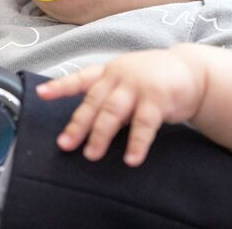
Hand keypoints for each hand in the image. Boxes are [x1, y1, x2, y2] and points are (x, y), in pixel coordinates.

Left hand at [36, 49, 202, 166]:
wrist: (191, 71)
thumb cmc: (152, 81)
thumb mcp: (126, 85)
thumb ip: (108, 102)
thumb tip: (86, 129)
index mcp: (108, 72)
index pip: (80, 78)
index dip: (60, 86)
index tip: (41, 94)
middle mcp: (120, 76)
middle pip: (94, 102)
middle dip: (78, 124)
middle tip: (65, 144)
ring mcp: (138, 86)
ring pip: (113, 112)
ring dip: (101, 134)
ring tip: (91, 154)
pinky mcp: (158, 98)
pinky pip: (144, 124)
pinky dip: (137, 143)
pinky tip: (131, 159)